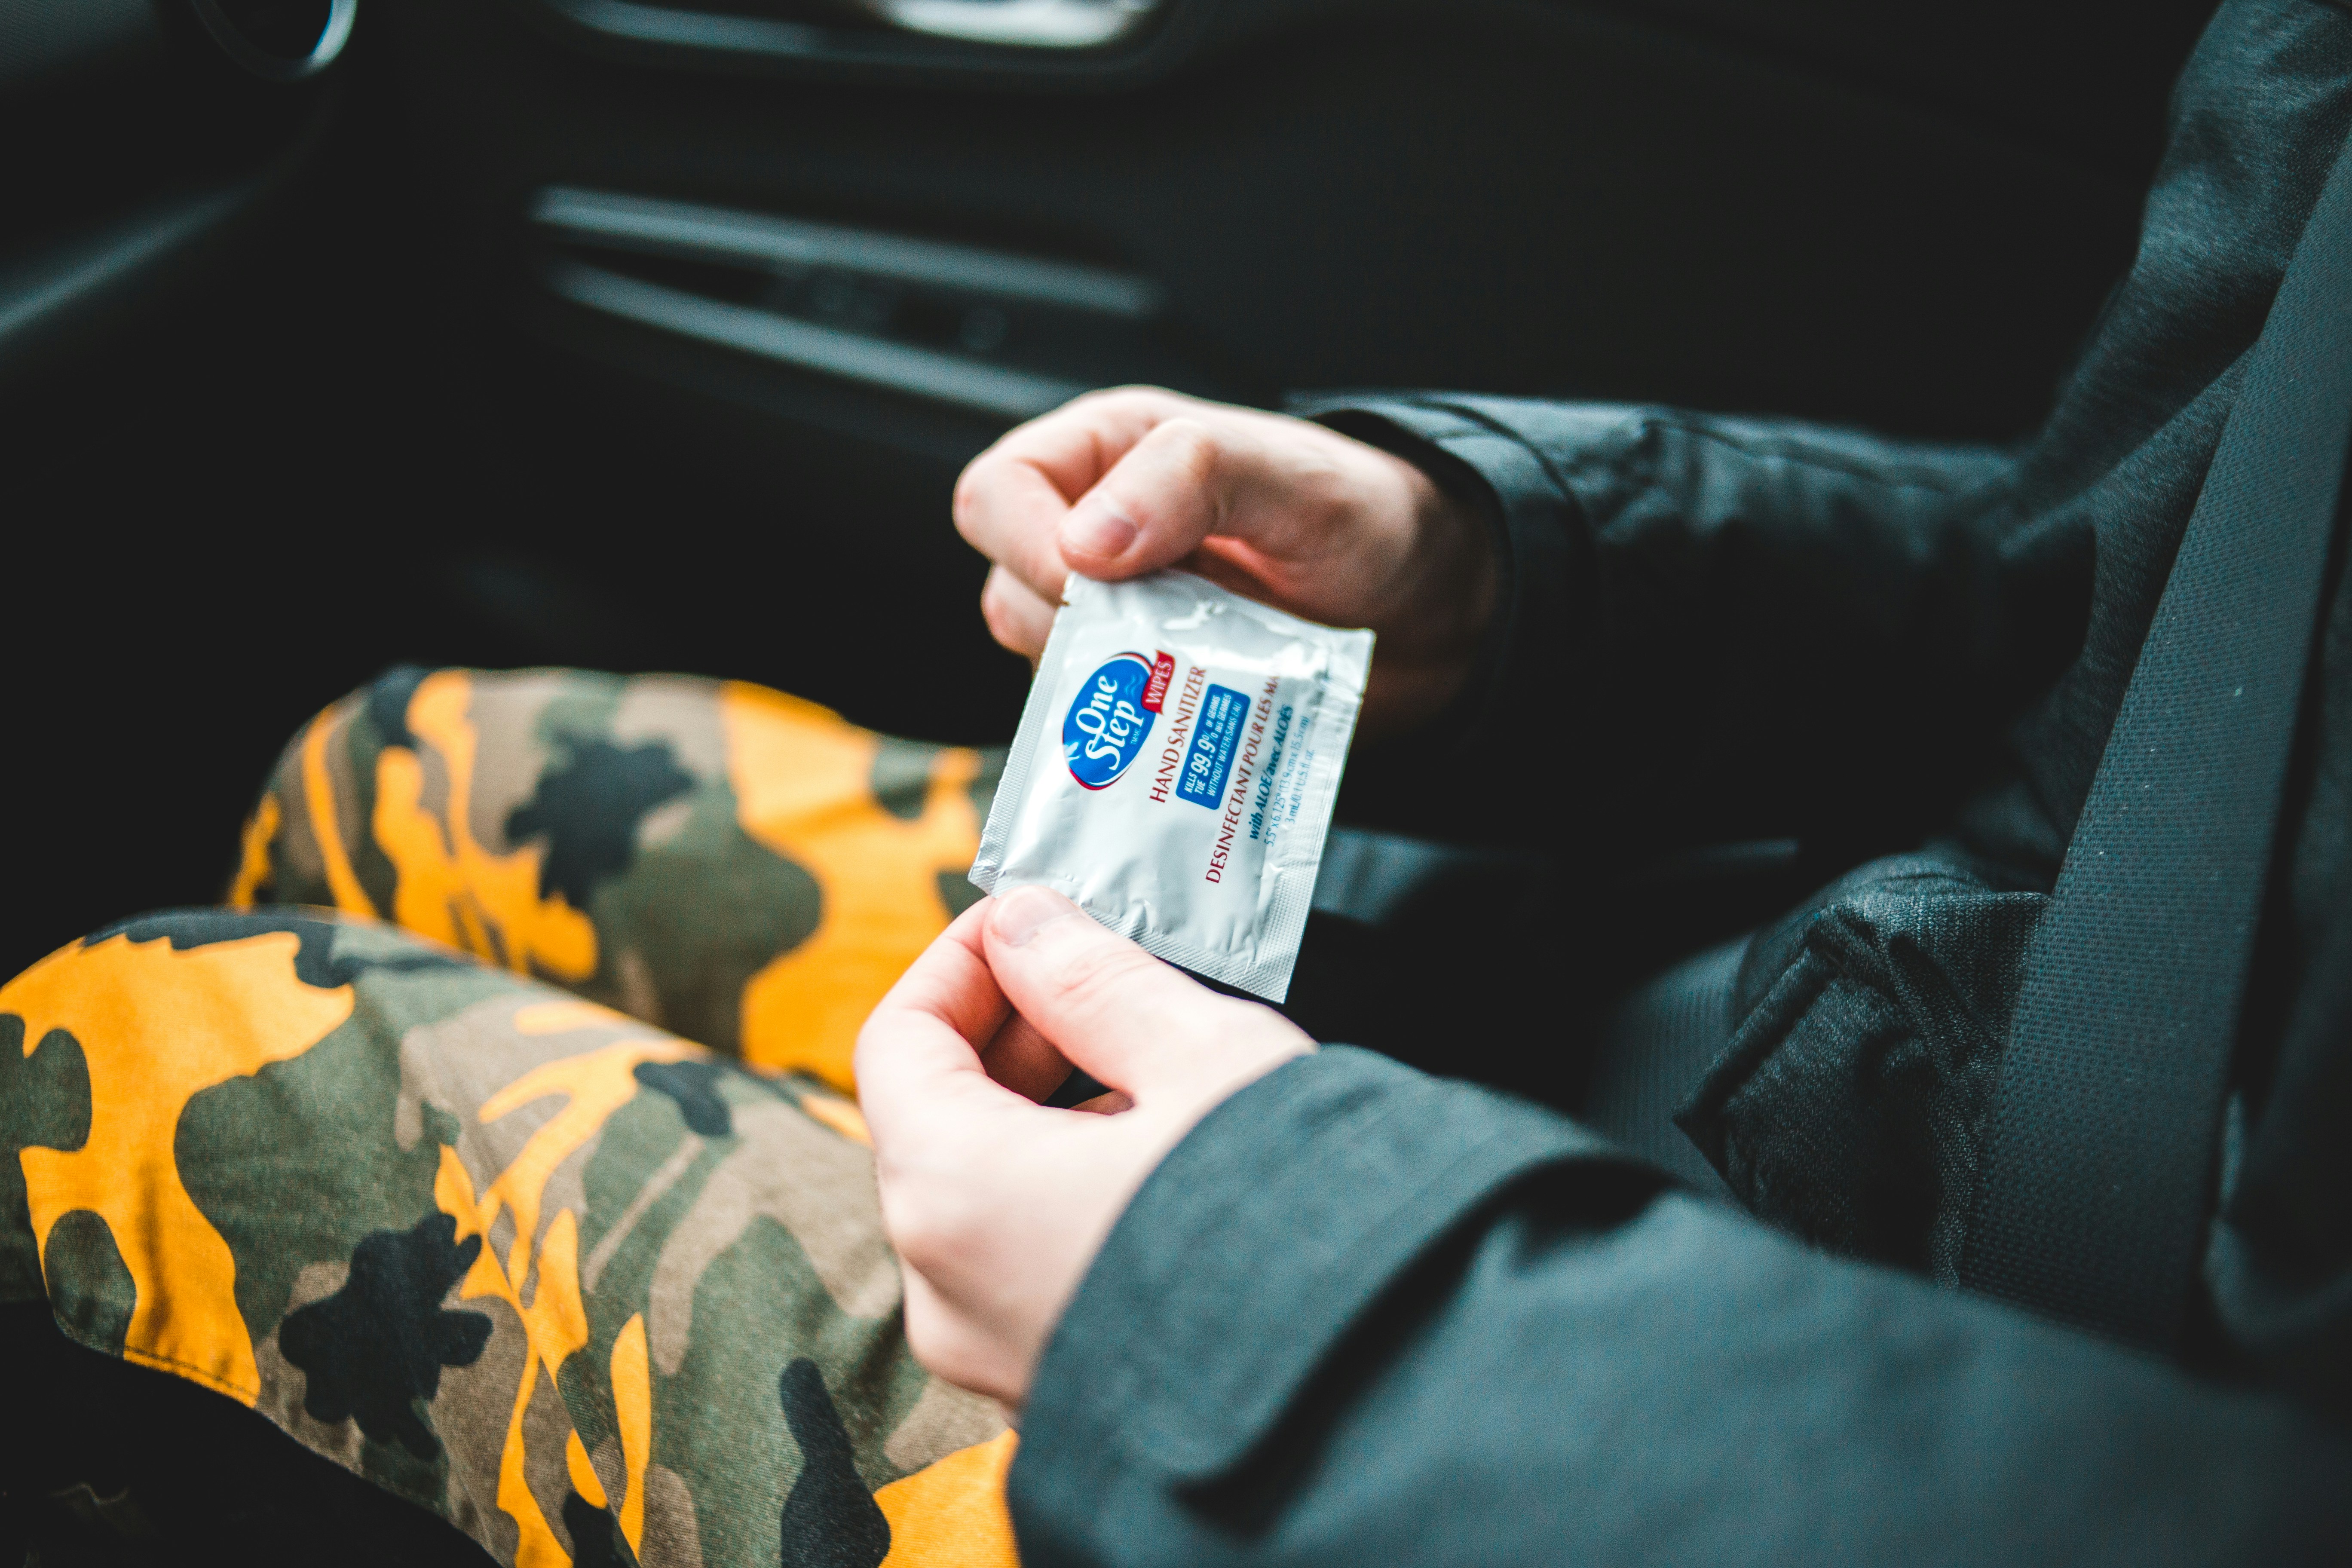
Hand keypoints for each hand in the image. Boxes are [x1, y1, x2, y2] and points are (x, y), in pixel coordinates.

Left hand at [854, 884, 1313, 1408]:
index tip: (1035, 918)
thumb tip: (1029, 925)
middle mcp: (948, 1291)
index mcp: (954, 1195)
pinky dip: (1074, 1188)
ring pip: (988, 1191)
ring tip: (1160, 1065)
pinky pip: (1030, 1262)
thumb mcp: (1201, 1056)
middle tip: (1109, 973)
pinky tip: (1169, 1153)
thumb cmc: (1288, 1221)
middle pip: (938, 1117)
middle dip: (1020, 1031)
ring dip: (1055, 1108)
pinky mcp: (1057, 1385)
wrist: (1379, 1399)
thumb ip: (1095, 979)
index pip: (898, 1042)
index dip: (963, 960)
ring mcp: (998, 1353)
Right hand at [952, 387, 1495, 739]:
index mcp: (1114, 453)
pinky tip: (1190, 715)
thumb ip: (1188, 476)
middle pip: (1010, 587)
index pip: (1000, 493)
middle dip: (1074, 624)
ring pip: (1046, 663)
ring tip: (1193, 672)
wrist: (1432, 610)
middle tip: (1158, 637)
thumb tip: (1085, 543)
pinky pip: (1096, 717)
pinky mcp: (1144, 684)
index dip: (1025, 544)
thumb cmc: (1367, 519)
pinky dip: (1132, 727)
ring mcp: (1118, 615)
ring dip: (1108, 682)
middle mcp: (1099, 531)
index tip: (1089, 589)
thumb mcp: (1287, 475)